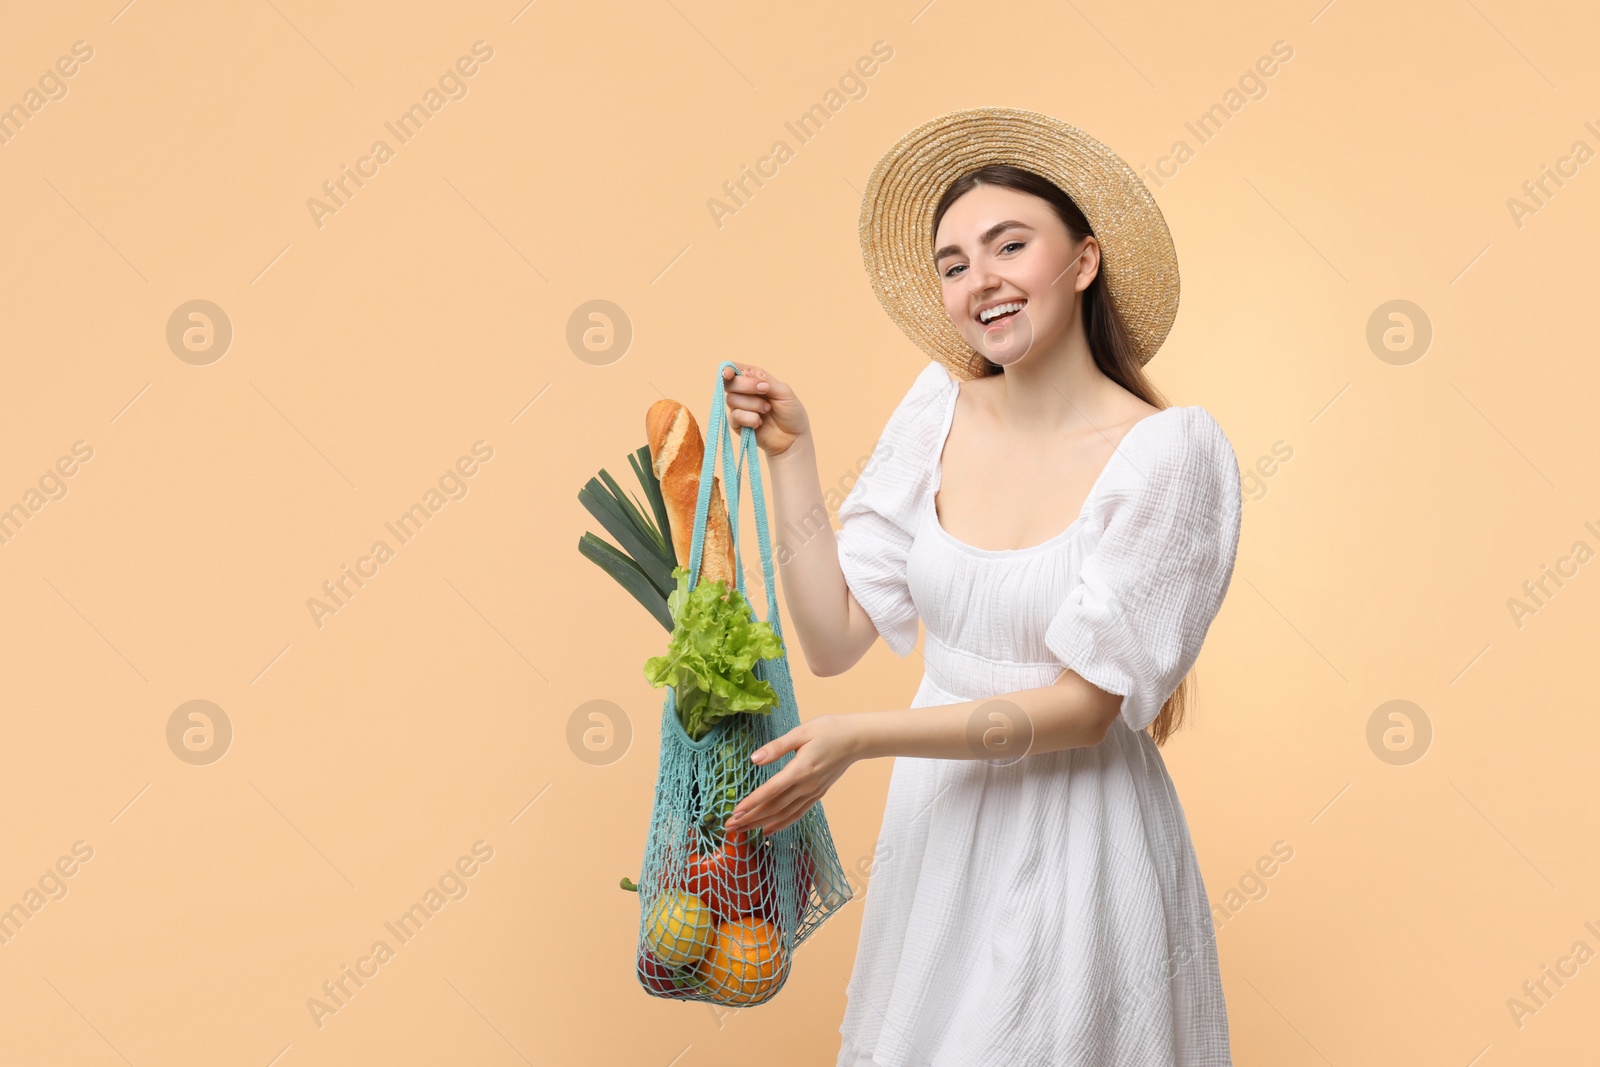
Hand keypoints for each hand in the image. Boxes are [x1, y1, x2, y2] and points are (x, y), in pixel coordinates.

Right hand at [722, 363, 809, 456]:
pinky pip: (735, 416)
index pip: (735, 370)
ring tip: (767, 410)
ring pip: (732, 399)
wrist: (794, 438)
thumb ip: (766, 381)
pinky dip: (749, 418)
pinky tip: (759, 422)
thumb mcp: (784, 392)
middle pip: (729, 383)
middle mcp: (744, 393)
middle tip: (764, 391)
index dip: (729, 369)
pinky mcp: (737, 424)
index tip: (730, 374)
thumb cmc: (791, 413)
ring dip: (753, 404)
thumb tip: (746, 372)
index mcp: (754, 380)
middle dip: (746, 386)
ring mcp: (739, 408)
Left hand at [725, 715, 861, 835]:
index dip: (752, 803)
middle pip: (774, 807)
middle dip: (751, 818)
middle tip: (730, 827)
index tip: (735, 812)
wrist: (857, 739)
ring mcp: (813, 792)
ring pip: (784, 814)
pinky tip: (768, 829)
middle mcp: (807, 786)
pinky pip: (797, 814)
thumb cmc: (829, 730)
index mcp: (801, 769)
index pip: (771, 791)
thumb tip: (754, 759)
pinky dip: (781, 824)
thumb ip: (777, 747)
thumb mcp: (801, 732)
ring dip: (761, 823)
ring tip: (742, 831)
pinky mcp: (818, 794)